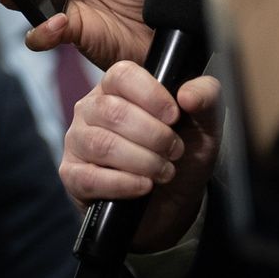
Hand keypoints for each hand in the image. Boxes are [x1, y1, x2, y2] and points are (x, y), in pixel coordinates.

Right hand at [60, 65, 221, 252]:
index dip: (151, 95)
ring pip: (101, 144)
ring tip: (164, 171)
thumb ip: (206, 98)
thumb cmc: (182, 156)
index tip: (174, 117)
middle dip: (153, 135)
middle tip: (175, 151)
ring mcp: (78, 142)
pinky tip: (143, 186)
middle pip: (111, 111)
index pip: (121, 75)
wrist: (172, 202)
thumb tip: (188, 95)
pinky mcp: (72, 175)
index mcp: (117, 89)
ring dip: (142, 161)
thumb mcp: (204, 126)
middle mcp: (90, 110)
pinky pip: (89, 177)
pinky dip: (123, 184)